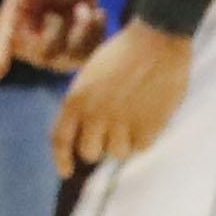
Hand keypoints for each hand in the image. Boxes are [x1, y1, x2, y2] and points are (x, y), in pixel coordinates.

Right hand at [0, 0, 109, 77]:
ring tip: (85, 8)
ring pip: (71, 56)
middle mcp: (27, 43)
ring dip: (84, 28)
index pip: (3, 41)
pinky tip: (96, 14)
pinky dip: (97, 32)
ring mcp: (51, 55)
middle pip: (45, 52)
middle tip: (70, 8)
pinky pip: (89, 55)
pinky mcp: (74, 58)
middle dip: (62, 30)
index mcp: (11, 21)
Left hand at [54, 20, 192, 174]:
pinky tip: (147, 118)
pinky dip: (143, 138)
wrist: (155, 42)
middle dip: (97, 146)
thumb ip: (84, 103)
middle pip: (89, 152)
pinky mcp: (148, 127)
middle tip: (108, 133)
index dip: (60, 159)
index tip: (65, 172)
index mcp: (76, 99)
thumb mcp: (89, 75)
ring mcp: (121, 122)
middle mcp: (94, 115)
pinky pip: (140, 147)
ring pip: (116, 153)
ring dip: (122, 142)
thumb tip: (84, 130)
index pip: (60, 138)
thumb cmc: (121, 53)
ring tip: (131, 120)